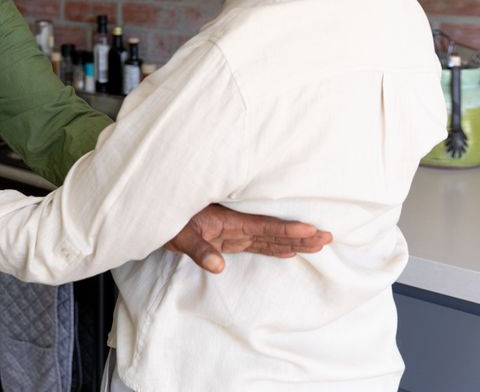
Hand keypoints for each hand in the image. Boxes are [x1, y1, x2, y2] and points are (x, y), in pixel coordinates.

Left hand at [165, 204, 332, 273]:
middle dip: (300, 235)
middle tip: (328, 237)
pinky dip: (275, 245)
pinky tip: (289, 249)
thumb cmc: (165, 220)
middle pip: (273, 232)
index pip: (263, 226)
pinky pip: (257, 242)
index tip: (311, 229)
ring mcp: (232, 232)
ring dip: (293, 241)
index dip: (286, 229)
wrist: (151, 212)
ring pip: (269, 237)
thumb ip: (199, 251)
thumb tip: (219, 267)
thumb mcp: (178, 236)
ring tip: (319, 242)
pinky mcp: (227, 238)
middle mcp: (235, 226)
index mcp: (228, 221)